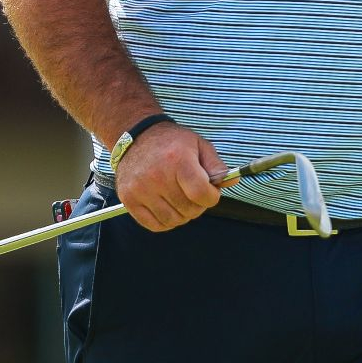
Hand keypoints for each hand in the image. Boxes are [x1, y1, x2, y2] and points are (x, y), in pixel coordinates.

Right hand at [113, 122, 237, 231]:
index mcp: (178, 160)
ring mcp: (141, 190)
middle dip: (198, 205)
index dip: (212, 198)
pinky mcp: (129, 200)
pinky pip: (155, 225)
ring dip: (182, 215)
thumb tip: (233, 181)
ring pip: (173, 220)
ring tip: (180, 199)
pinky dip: (166, 221)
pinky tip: (167, 206)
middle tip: (194, 193)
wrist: (136, 137)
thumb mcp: (199, 145)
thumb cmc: (172, 142)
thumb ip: (217, 165)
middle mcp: (157, 176)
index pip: (201, 194)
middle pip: (189, 210)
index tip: (210, 192)